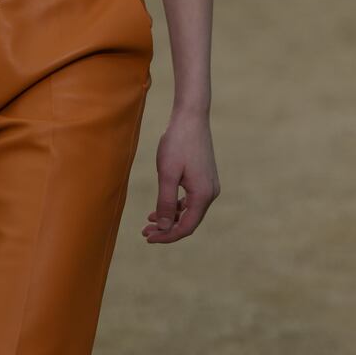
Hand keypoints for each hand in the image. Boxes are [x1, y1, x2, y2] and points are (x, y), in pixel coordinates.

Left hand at [142, 109, 219, 242]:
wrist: (191, 117)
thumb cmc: (177, 142)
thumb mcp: (167, 173)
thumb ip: (166, 202)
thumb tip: (164, 228)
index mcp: (203, 195)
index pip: (185, 227)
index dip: (166, 236)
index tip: (148, 237)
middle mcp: (210, 193)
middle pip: (188, 221)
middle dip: (166, 228)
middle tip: (145, 231)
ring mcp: (209, 185)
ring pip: (189, 211)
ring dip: (170, 217)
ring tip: (149, 220)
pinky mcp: (205, 177)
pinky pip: (191, 199)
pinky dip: (176, 205)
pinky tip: (162, 206)